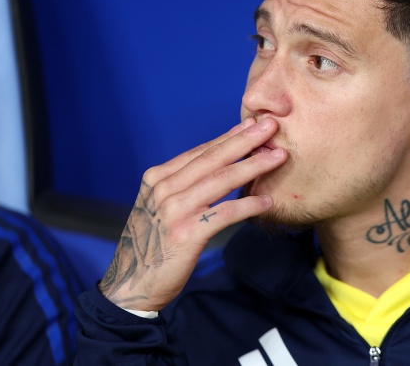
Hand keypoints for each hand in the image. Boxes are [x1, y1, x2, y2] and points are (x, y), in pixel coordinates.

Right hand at [98, 117, 286, 310]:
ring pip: (222, 180)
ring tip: (278, 157)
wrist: (131, 285)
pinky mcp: (186, 234)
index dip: (229, 136)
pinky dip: (248, 205)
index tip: (252, 124)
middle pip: (213, 159)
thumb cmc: (153, 244)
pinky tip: (267, 201)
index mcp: (158, 178)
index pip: (200, 151)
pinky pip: (225, 214)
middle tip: (270, 126)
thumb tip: (217, 163)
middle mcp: (164, 190)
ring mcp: (174, 211)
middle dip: (245, 140)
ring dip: (254, 166)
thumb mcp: (159, 206)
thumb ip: (183, 185)